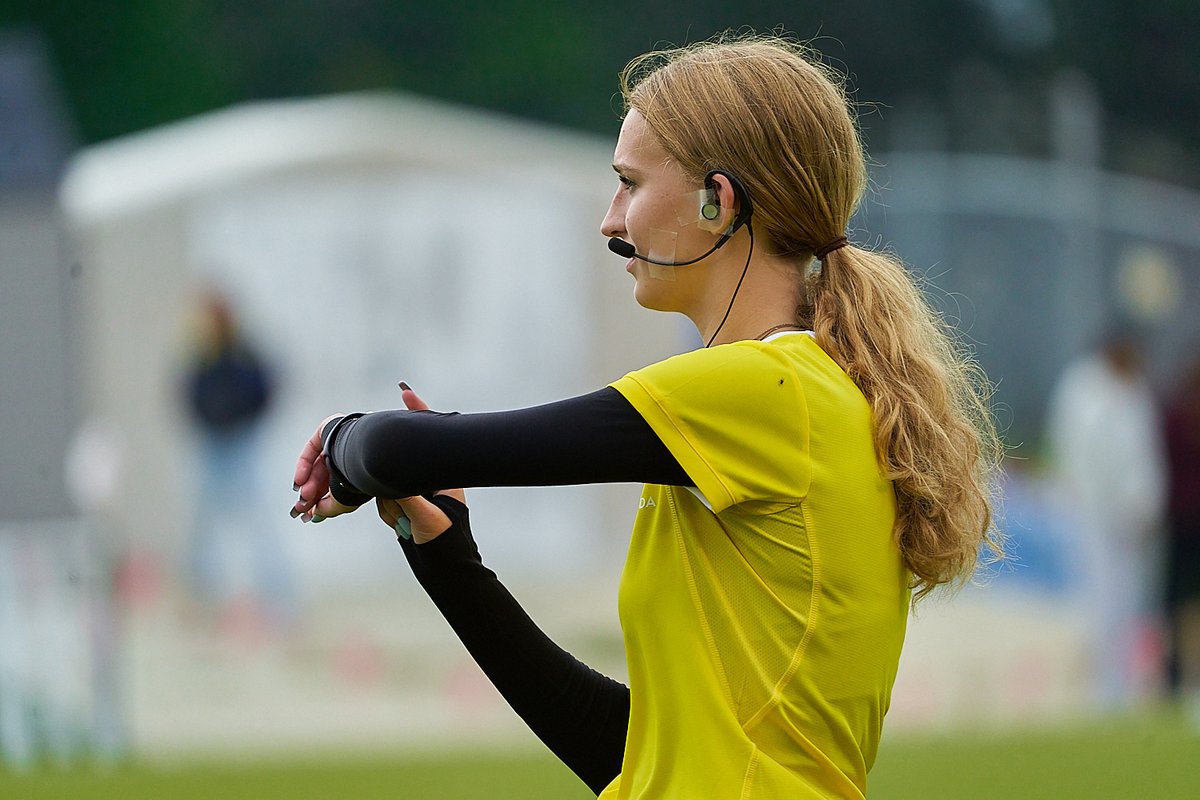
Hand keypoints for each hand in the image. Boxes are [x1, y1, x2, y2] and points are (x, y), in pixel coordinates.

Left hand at [290, 414, 358, 522]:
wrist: (367, 452)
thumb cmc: (363, 475)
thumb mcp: (344, 502)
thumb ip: (328, 509)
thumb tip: (316, 514)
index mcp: (358, 472)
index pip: (334, 487)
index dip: (320, 501)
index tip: (309, 514)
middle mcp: (349, 457)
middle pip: (323, 477)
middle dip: (311, 494)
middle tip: (303, 506)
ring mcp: (339, 442)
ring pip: (316, 465)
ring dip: (307, 483)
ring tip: (304, 495)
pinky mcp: (329, 429)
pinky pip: (311, 448)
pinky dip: (303, 465)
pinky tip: (300, 479)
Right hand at [375, 384, 465, 542]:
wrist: (443, 567)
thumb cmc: (446, 540)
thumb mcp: (428, 516)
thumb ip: (407, 496)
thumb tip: (386, 479)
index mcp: (442, 474)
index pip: (428, 439)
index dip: (418, 413)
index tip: (406, 394)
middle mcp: (428, 479)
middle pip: (397, 465)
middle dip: (397, 492)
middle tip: (407, 508)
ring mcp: (415, 492)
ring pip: (384, 486)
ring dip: (393, 509)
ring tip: (409, 523)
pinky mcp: (404, 504)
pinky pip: (382, 502)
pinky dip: (389, 516)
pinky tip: (403, 527)